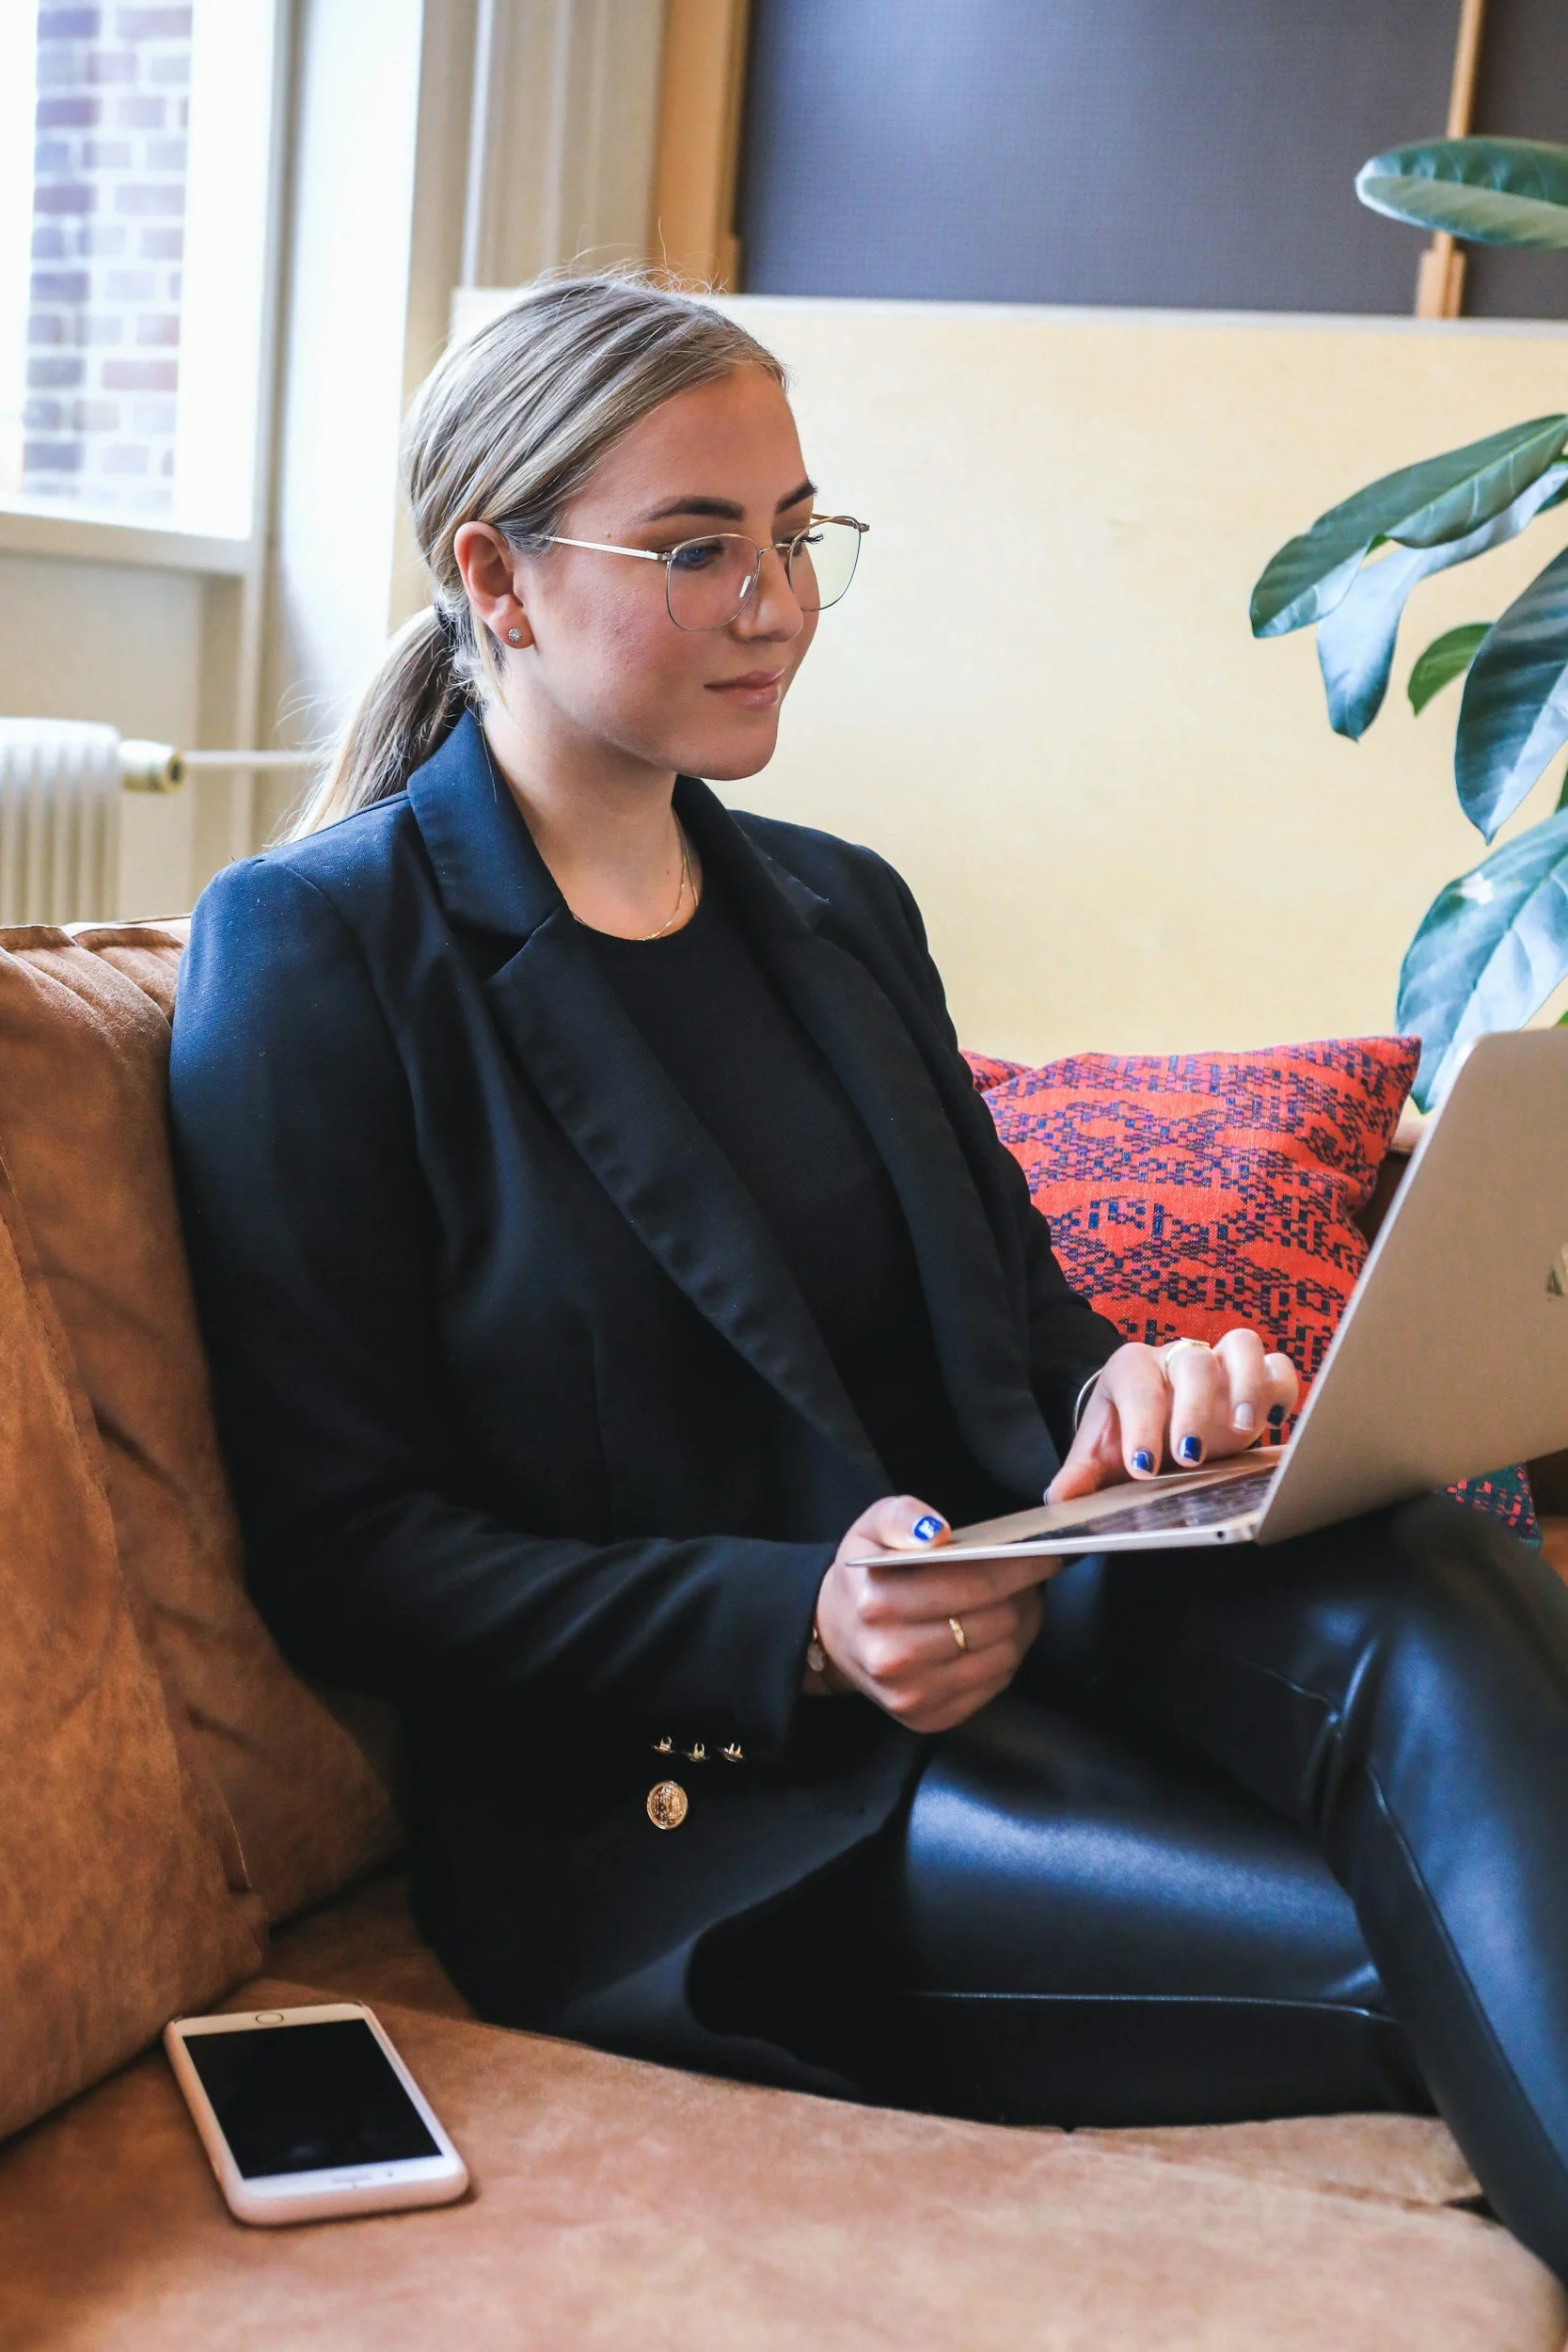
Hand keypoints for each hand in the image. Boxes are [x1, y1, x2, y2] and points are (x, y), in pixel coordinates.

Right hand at [811, 1494, 1050, 1734]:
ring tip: (1020, 1600)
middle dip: (1025, 1594)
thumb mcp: (870, 1528)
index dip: (1020, 1566)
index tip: (1047, 1551)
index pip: (973, 1582)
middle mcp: (892, 1656)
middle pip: (996, 1621)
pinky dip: (1006, 1656)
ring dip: (1023, 1625)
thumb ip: (902, 1517)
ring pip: (1004, 1656)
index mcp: (877, 1603)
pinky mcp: (928, 1718)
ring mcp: (911, 1694)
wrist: (836, 1636)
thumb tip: (937, 1532)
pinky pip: (994, 1685)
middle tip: (1034, 1574)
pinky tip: (998, 1632)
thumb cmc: (865, 1577)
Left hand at [1047, 1329, 1298, 1503]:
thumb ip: (1079, 1477)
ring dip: (1247, 1387)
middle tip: (1189, 1456)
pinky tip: (1276, 1421)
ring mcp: (1220, 1364)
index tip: (1143, 1467)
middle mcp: (1177, 1358)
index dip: (1141, 1425)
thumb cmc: (1125, 1436)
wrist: (1150, 1421)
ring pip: (1243, 1345)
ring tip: (1244, 1431)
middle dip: (1193, 1409)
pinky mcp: (1255, 1378)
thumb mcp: (1098, 1456)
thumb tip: (1059, 1501)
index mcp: (1131, 1368)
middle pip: (1192, 1363)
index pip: (1137, 1384)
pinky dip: (1282, 1388)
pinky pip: (1279, 1365)